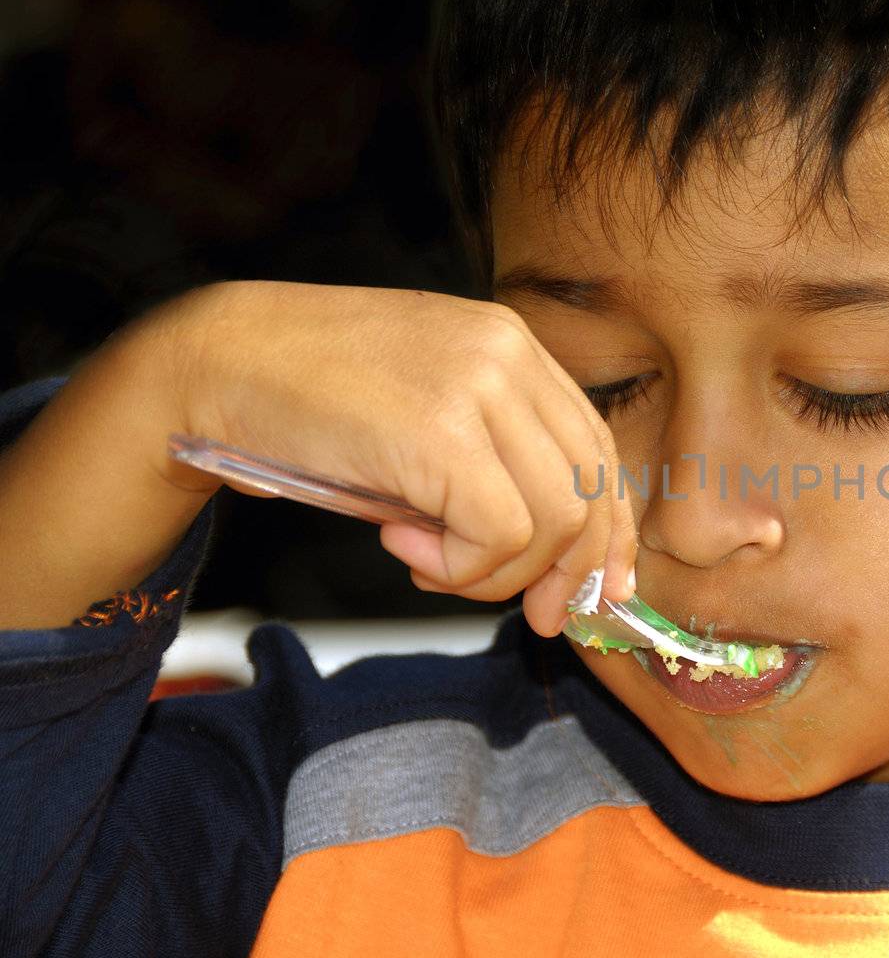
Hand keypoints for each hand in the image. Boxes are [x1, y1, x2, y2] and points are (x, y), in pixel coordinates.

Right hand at [151, 280, 636, 635]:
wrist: (213, 362)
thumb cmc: (306, 400)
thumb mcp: (421, 415)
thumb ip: (487, 463)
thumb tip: (549, 562)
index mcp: (512, 344)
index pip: (596, 449)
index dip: (606, 532)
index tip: (594, 591)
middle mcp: (509, 355)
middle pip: (592, 489)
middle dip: (569, 572)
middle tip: (532, 613)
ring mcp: (482, 386)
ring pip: (555, 520)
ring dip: (494, 572)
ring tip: (426, 561)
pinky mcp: (445, 432)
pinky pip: (500, 533)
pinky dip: (460, 566)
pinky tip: (400, 545)